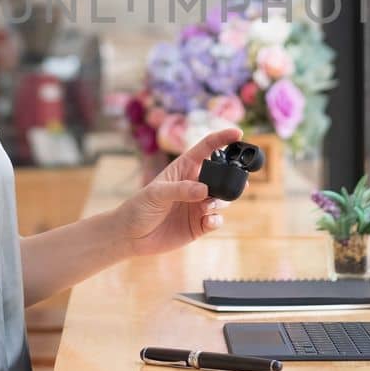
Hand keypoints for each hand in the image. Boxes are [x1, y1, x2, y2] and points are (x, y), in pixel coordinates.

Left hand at [114, 128, 242, 257]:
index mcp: (184, 168)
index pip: (207, 148)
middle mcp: (195, 184)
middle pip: (221, 175)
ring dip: (221, 201)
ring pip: (223, 198)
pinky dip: (216, 220)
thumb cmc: (139, 207)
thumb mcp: (156, 193)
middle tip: (229, 183)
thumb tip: (205, 190)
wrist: (131, 236)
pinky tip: (208, 221)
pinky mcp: (199, 224)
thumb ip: (181, 189)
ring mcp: (198, 205)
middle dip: (230, 177)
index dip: (222, 138)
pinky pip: (217, 220)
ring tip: (207, 206)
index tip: (238, 133)